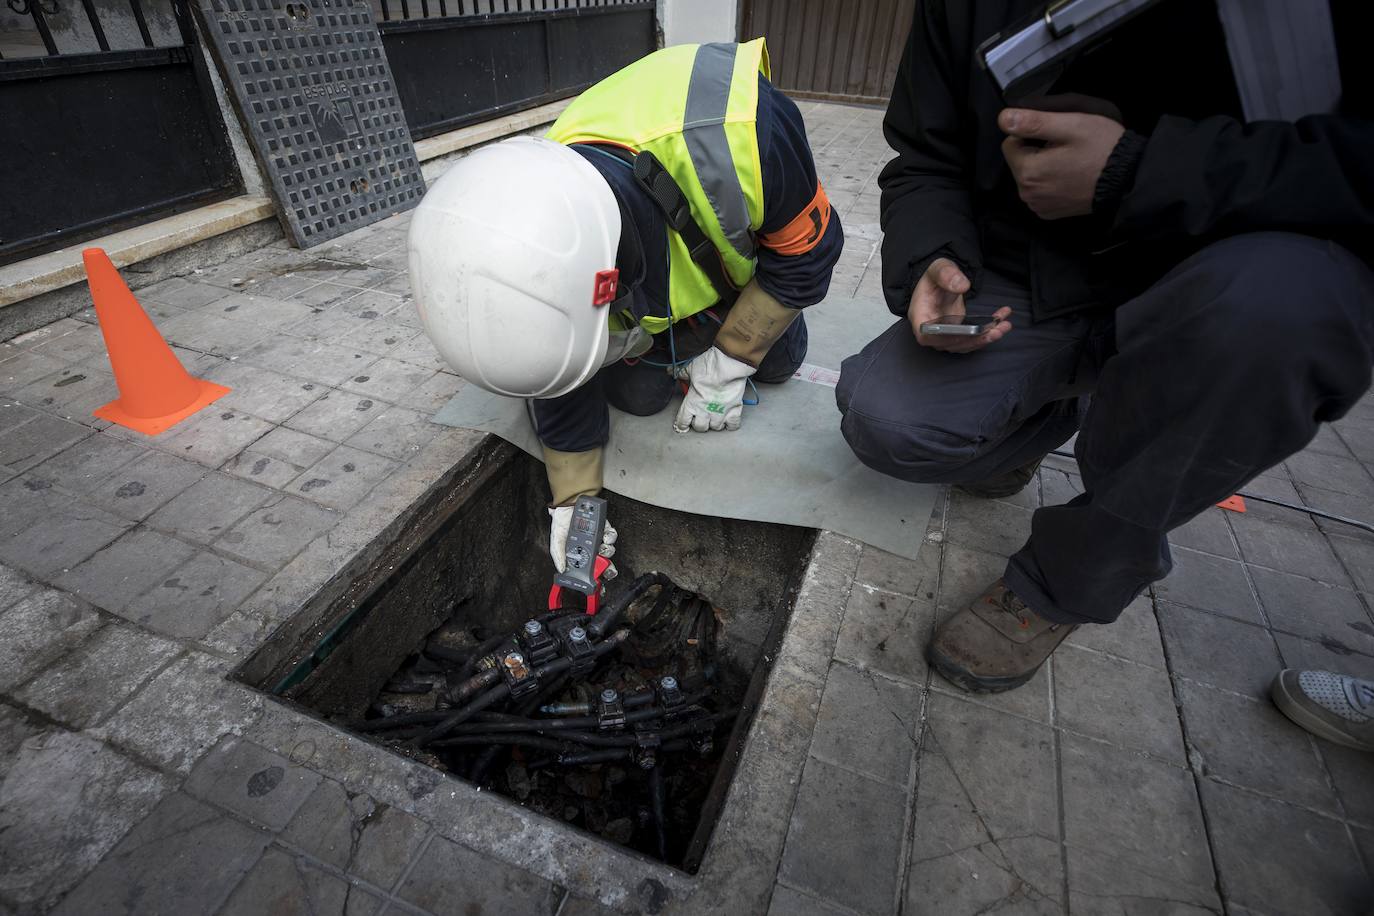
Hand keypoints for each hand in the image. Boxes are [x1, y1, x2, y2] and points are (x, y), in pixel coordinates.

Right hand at [549, 506, 616, 572]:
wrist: (567, 505)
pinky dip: (610, 537)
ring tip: (601, 548)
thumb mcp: (556, 541)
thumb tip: (561, 569)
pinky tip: (604, 537)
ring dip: (607, 550)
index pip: (590, 568)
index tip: (598, 579)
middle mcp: (590, 548)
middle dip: (607, 566)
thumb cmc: (561, 522)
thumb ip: (559, 556)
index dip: (596, 575)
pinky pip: (611, 535)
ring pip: (609, 549)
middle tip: (602, 564)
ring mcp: (598, 538)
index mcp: (580, 554)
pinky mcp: (604, 528)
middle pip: (603, 562)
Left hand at [674, 346, 753, 431]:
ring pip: (716, 427)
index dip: (682, 423)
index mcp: (691, 403)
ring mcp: (720, 413)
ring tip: (715, 416)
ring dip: (715, 423)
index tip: (684, 423)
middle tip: (701, 417)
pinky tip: (728, 420)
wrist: (728, 365)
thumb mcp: (690, 368)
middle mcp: (705, 411)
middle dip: (700, 423)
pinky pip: (733, 425)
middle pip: (700, 427)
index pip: (683, 421)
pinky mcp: (734, 410)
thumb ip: (682, 373)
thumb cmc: (709, 366)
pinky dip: (730, 424)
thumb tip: (672, 371)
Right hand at [908, 258, 1011, 353]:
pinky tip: (1001, 323)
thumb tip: (962, 286)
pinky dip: (987, 334)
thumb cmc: (935, 277)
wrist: (941, 281)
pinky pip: (971, 340)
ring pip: (964, 344)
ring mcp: (944, 335)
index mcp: (920, 316)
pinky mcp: (957, 335)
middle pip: (949, 343)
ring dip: (985, 339)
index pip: (926, 336)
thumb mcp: (939, 268)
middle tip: (995, 330)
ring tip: (1004, 327)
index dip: (946, 338)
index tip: (967, 332)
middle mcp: (931, 330)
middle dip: (975, 339)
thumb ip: (947, 274)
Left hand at [1000, 107, 1124, 219]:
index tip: (1053, 134)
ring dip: (1043, 165)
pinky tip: (1070, 175)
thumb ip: (1034, 122)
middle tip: (1065, 146)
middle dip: (1036, 150)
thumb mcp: (1070, 125)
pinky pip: (1039, 190)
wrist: (1127, 179)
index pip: (1010, 142)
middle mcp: (1027, 193)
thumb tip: (1004, 118)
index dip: (1030, 133)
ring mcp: (1038, 205)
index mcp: (1028, 171)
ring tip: (1070, 160)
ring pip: (1029, 175)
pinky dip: (1050, 181)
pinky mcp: (1049, 212)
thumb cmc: (1102, 149)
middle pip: (1019, 161)